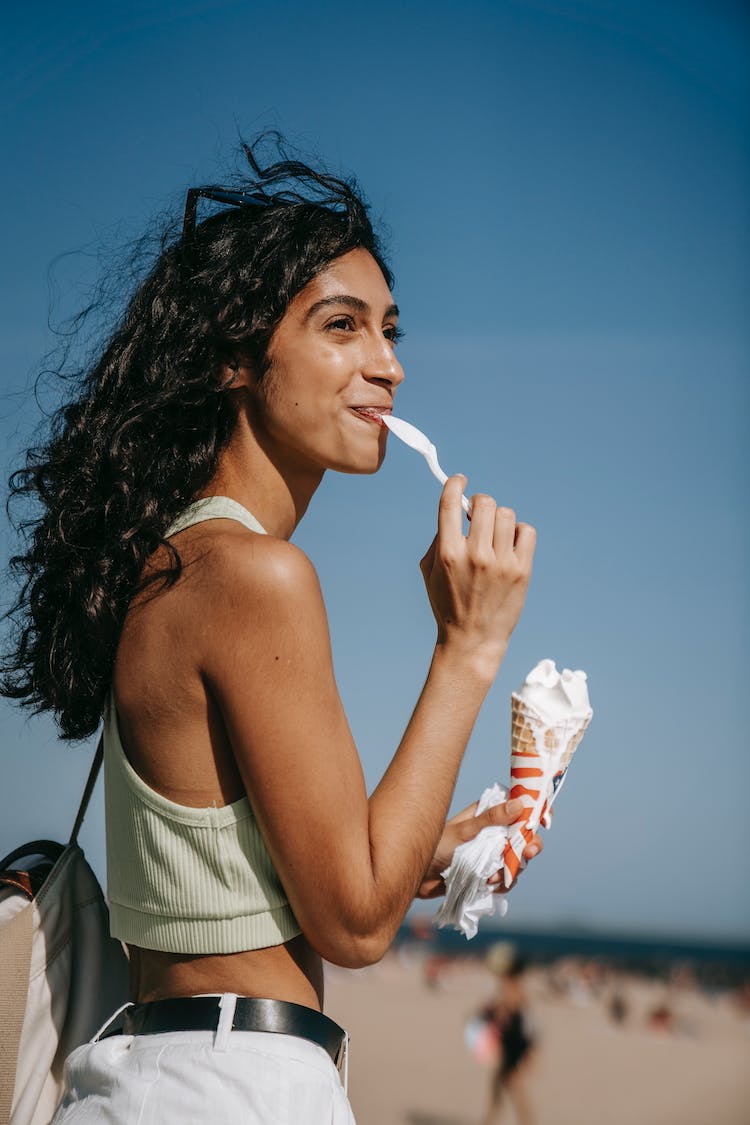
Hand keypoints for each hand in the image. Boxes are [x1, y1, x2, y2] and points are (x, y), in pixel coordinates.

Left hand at [416, 798, 543, 898]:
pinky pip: (506, 878)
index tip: (544, 821)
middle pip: (523, 837)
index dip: (533, 812)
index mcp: (486, 813)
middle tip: (529, 854)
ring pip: (516, 860)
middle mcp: (491, 832)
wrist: (416, 876)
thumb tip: (519, 804)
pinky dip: (501, 883)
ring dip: (510, 870)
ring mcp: (490, 853)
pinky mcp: (486, 872)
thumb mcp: (463, 832)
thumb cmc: (434, 847)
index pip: (517, 807)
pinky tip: (487, 885)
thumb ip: (490, 819)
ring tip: (491, 877)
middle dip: (528, 847)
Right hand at [420, 479, 535, 677]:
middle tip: (478, 517)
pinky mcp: (522, 570)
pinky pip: (527, 531)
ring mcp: (501, 563)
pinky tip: (511, 544)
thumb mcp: (429, 571)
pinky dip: (519, 532)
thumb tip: (457, 510)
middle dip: (480, 504)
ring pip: (507, 514)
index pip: (450, 503)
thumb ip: (439, 539)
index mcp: (448, 553)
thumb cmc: (447, 603)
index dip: (455, 484)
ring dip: (499, 519)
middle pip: (485, 503)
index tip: (460, 480)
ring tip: (495, 534)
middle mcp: (475, 555)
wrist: (472, 640)